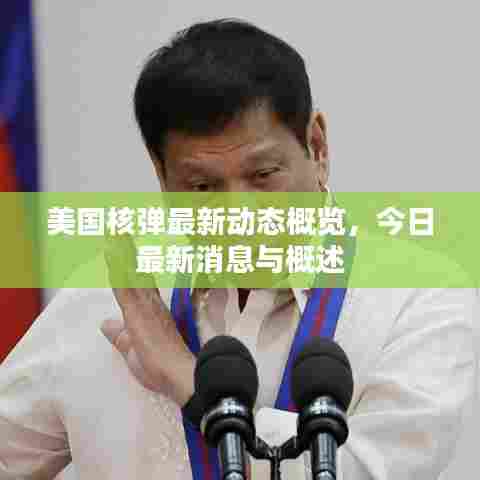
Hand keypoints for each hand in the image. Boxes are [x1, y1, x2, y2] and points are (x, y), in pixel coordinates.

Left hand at [101, 235, 194, 406]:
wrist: (180, 377)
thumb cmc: (162, 368)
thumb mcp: (132, 351)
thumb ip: (119, 336)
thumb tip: (104, 324)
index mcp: (149, 310)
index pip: (138, 280)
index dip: (130, 261)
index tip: (123, 244)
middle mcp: (149, 302)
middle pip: (135, 269)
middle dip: (126, 248)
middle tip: (118, 226)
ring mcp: (145, 305)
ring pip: (130, 272)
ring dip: (122, 250)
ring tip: (115, 229)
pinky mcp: (138, 311)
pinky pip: (125, 284)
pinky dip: (118, 266)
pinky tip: (112, 250)